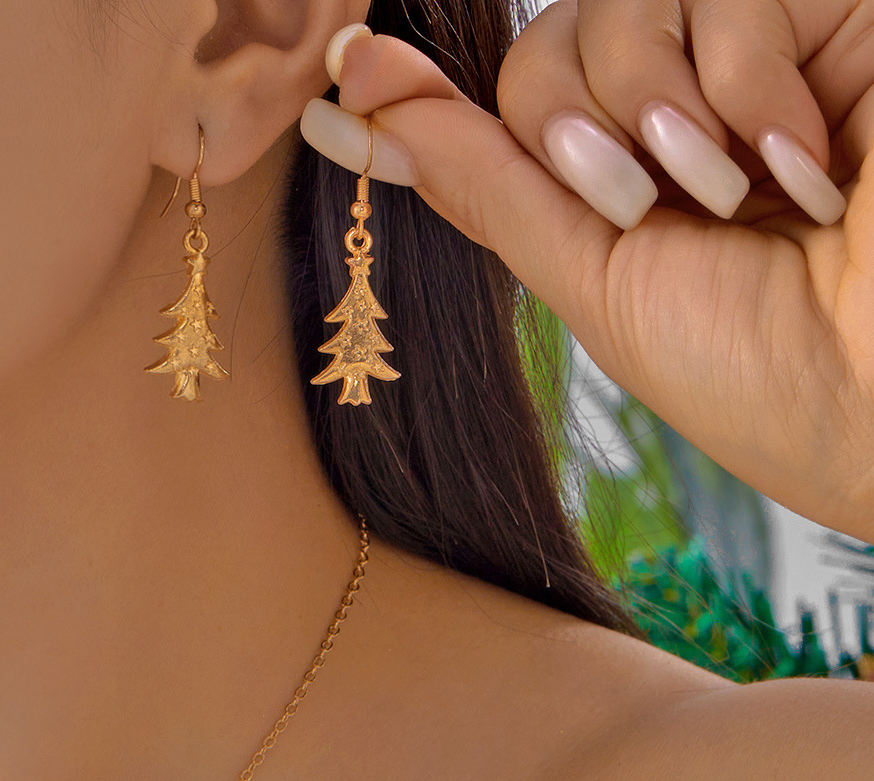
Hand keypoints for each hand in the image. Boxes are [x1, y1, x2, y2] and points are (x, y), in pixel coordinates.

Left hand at [301, 3, 873, 543]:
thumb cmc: (758, 367)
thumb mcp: (592, 278)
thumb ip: (489, 183)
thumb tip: (365, 111)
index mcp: (628, 183)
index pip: (512, 109)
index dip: (423, 98)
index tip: (335, 80)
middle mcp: (687, 109)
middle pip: (547, 49)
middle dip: (573, 139)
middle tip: (644, 208)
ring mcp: (760, 51)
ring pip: (621, 6)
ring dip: (654, 116)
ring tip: (737, 197)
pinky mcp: (833, 9)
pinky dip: (748, 87)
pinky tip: (811, 163)